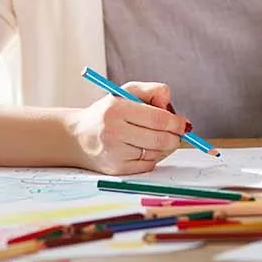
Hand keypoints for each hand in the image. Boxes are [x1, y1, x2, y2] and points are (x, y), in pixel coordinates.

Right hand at [67, 82, 189, 174]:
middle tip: (176, 133)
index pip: (157, 119)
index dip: (175, 122)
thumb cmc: (108, 112)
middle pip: (159, 139)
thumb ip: (152, 91)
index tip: (182, 123)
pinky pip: (148, 165)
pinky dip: (152, 157)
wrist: (78, 136)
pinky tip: (142, 148)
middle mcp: (113, 132)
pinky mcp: (116, 170)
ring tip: (152, 137)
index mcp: (116, 109)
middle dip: (174, 136)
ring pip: (156, 153)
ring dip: (162, 146)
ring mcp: (114, 154)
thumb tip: (171, 106)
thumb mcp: (126, 92)